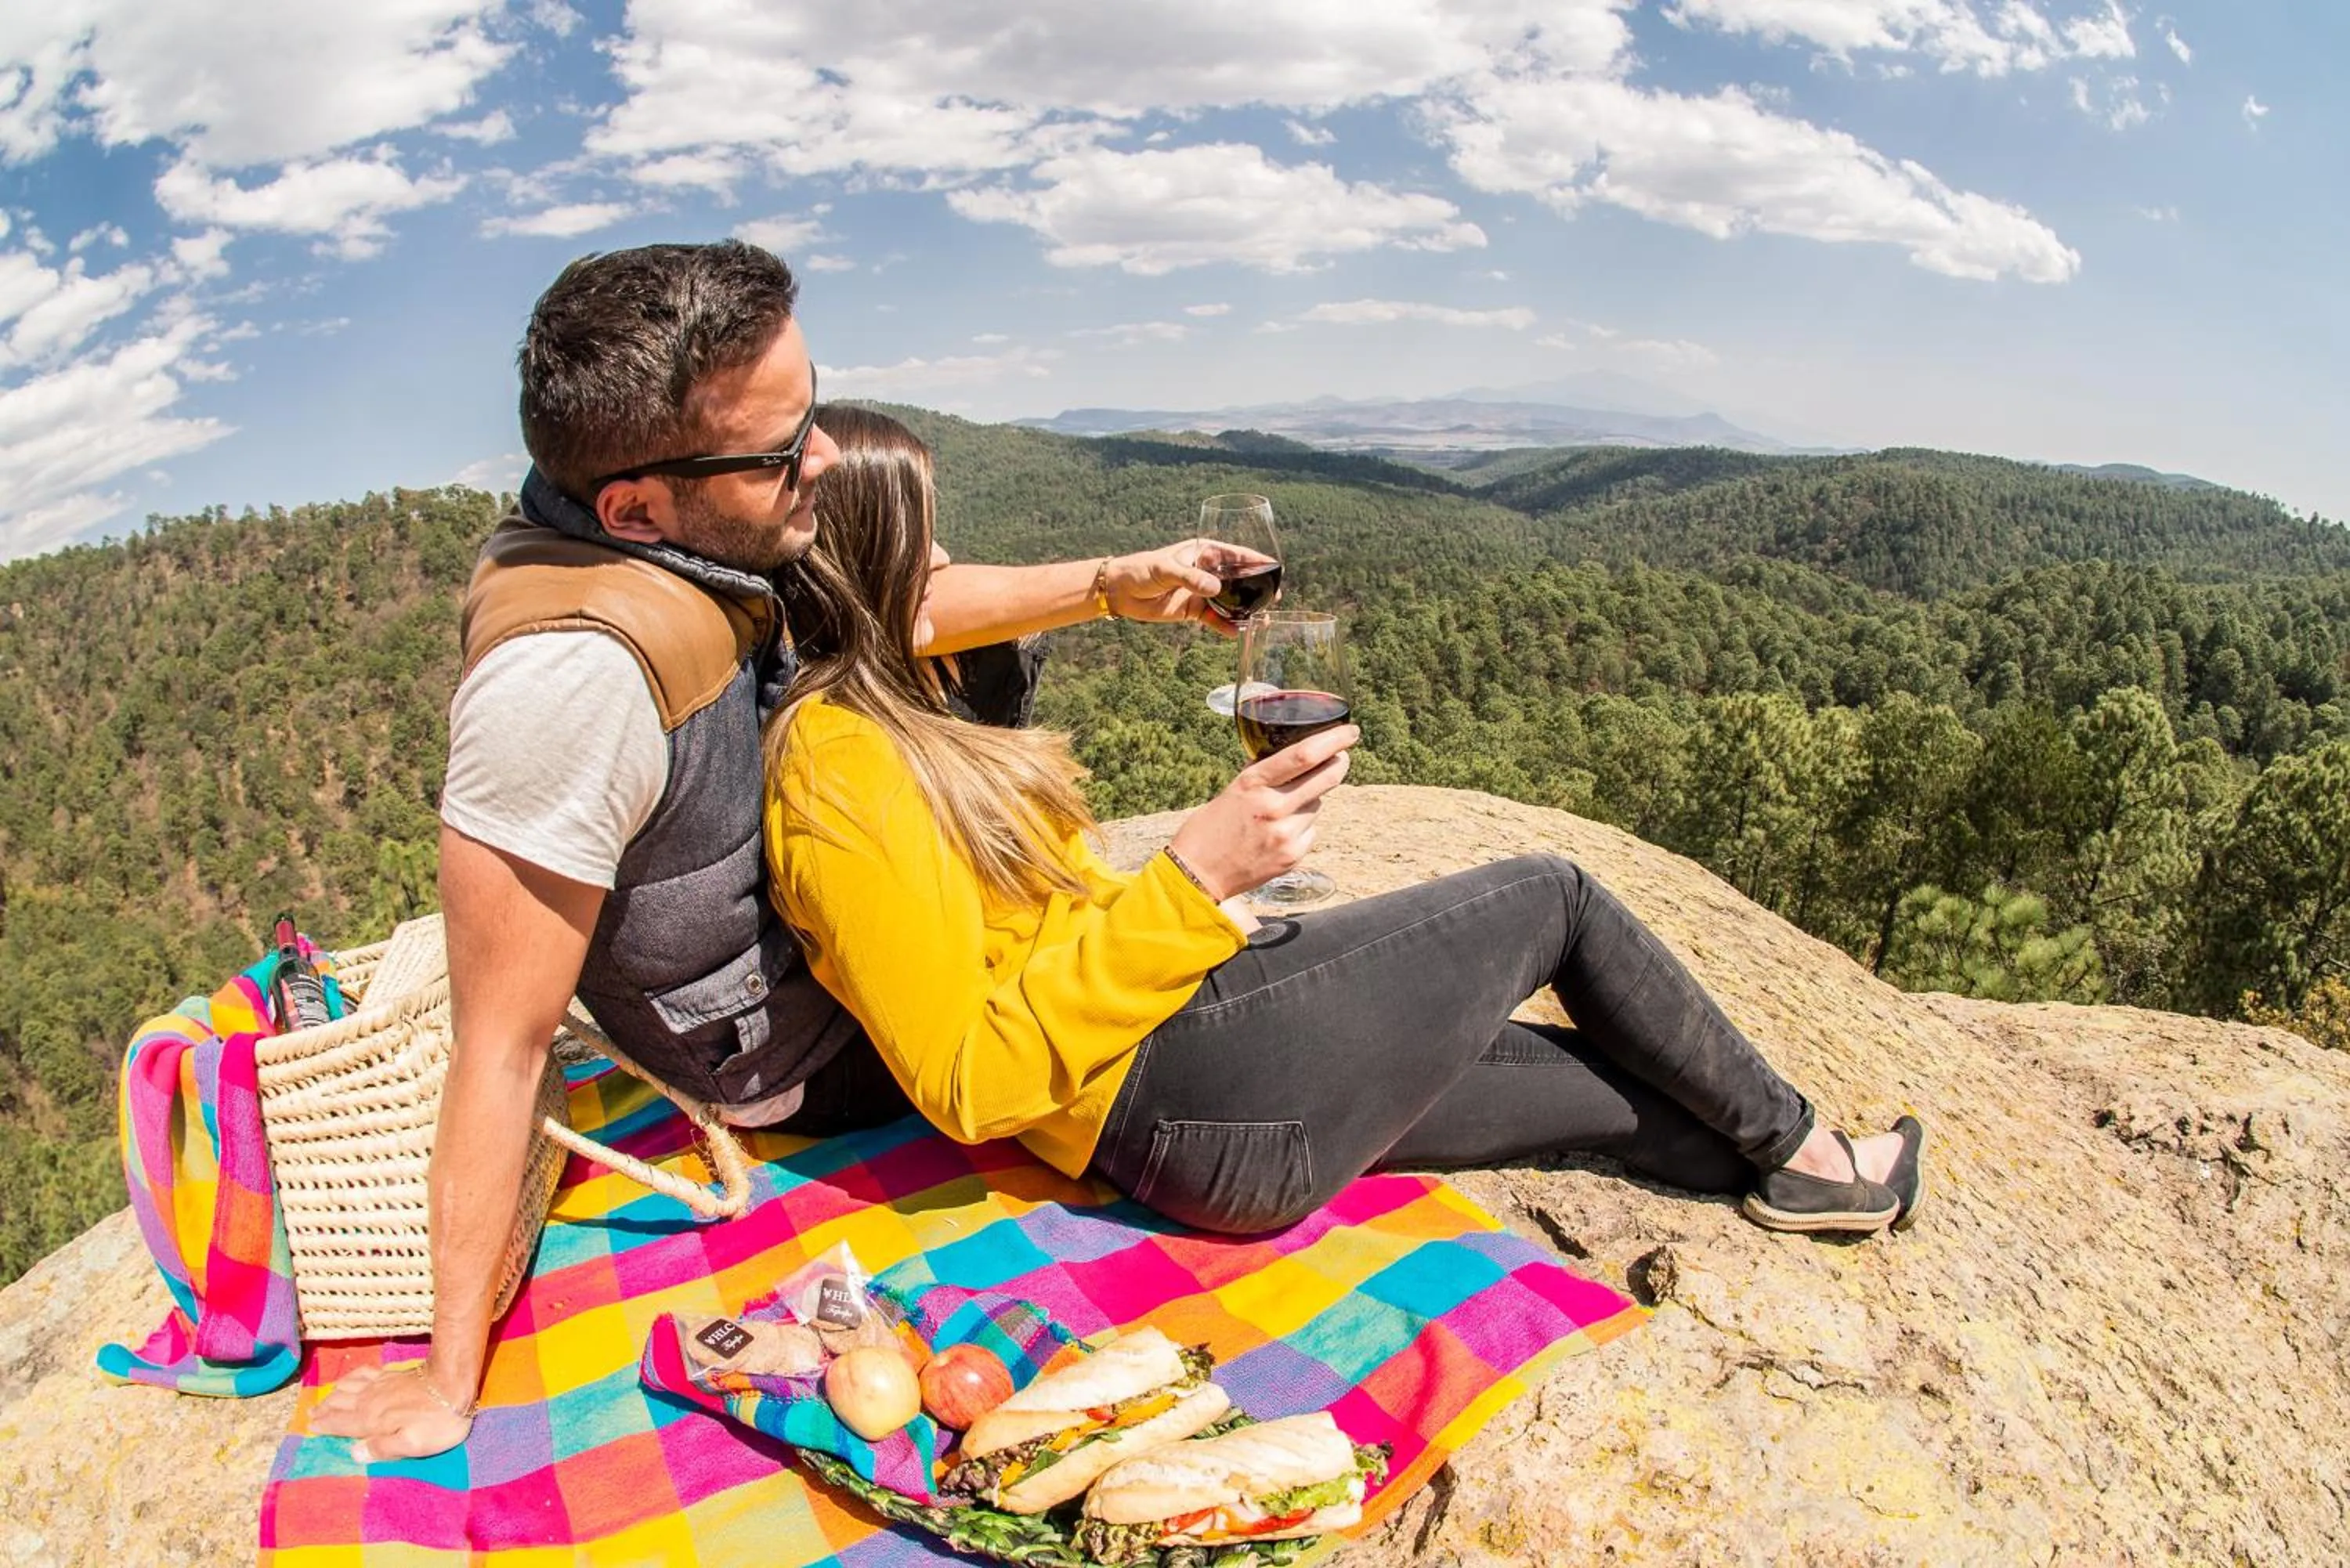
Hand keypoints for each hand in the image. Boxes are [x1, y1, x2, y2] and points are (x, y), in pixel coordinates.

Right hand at [311, 1360, 476, 1463]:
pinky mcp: (392, 1375)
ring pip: (348, 1388)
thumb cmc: (437, 1420)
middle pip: (339, 1404)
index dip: (324, 1426)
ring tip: (323, 1398)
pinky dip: (350, 1377)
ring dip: (333, 1394)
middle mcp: (370, 1401)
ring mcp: (381, 1385)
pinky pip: (363, 1373)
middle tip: (310, 1413)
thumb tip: (354, 1452)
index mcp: (372, 1421)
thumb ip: (382, 1449)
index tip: (310, 1426)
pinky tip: (349, 1379)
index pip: (340, 1424)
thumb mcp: (413, 1445)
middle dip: (324, 1409)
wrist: (455, 1382)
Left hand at [1105, 538, 1262, 634]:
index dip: (1256, 561)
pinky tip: (1237, 633)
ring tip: (1262, 619)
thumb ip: (1190, 578)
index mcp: (1203, 553)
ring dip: (1245, 610)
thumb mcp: (1165, 570)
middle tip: (1274, 598)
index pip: (1236, 554)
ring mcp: (1202, 592)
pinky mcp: (1194, 610)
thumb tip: (1215, 588)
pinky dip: (1226, 626)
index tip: (1275, 567)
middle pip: (1238, 580)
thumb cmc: (1141, 570)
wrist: (1121, 592)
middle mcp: (1207, 571)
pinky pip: (1215, 619)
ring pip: (1230, 601)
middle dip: (1256, 589)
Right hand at [1167, 723, 1357, 898]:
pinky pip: (1311, 831)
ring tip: (1283, 810)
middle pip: (1327, 777)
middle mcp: (1273, 808)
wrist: (1196, 875)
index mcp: (1254, 784)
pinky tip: (1279, 832)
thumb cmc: (1209, 829)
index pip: (1304, 755)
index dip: (1333, 740)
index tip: (1350, 732)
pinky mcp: (1292, 856)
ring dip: (1311, 800)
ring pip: (1318, 805)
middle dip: (1340, 763)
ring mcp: (1285, 834)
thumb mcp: (1232, 790)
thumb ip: (1261, 775)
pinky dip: (1302, 827)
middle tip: (1342, 757)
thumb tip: (1289, 756)